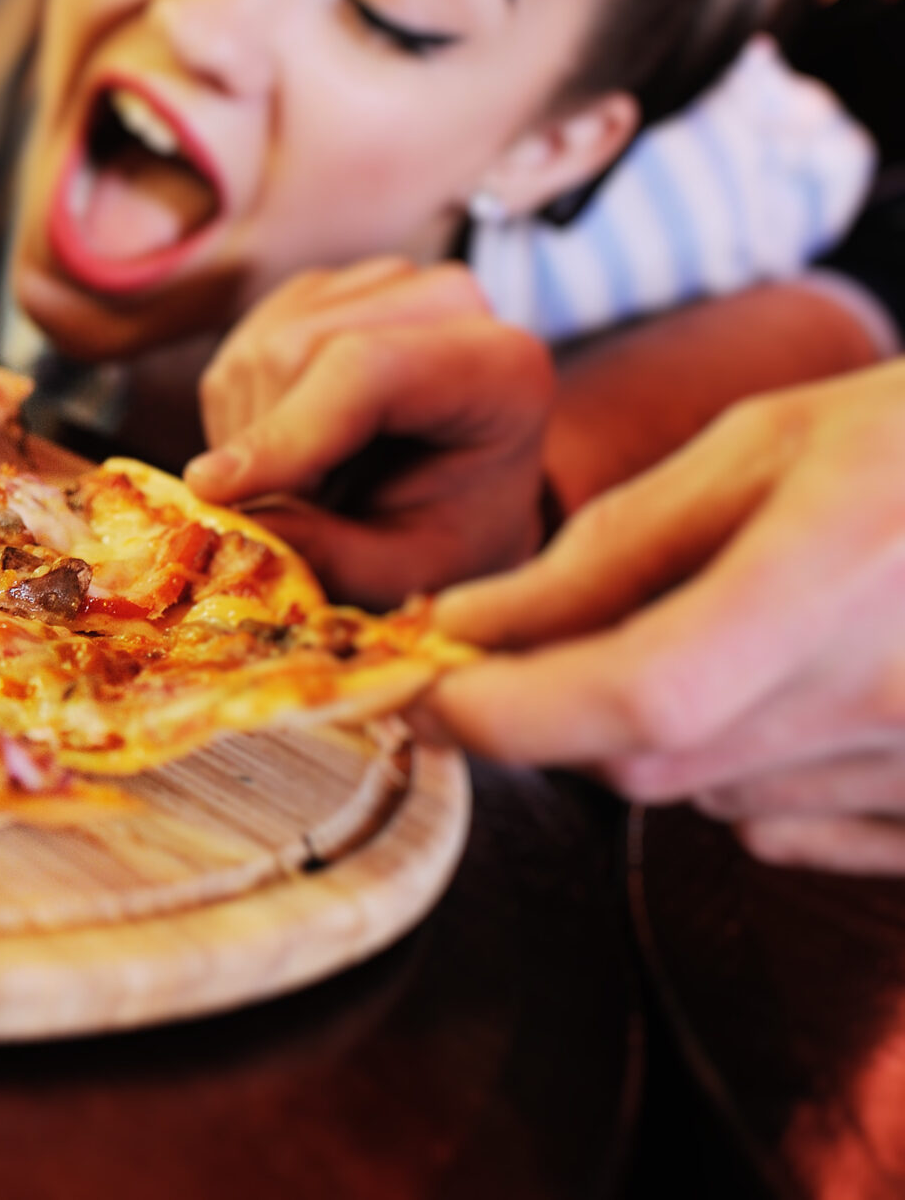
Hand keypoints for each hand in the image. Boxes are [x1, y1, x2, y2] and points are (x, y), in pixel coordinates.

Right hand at [182, 257, 554, 607]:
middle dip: (266, 444)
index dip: (284, 430)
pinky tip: (288, 452)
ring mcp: (374, 285)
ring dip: (249, 435)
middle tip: (287, 514)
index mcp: (498, 367)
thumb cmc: (451, 535)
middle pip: (296, 350)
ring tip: (303, 486)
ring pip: (258, 349)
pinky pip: (240, 355)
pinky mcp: (316, 294)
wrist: (463, 494)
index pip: (368, 369)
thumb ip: (335, 555)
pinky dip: (241, 418)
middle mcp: (441, 301)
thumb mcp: (411, 573)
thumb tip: (233, 514)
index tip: (213, 491)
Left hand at [429, 359, 904, 872]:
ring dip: (666, 733)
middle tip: (544, 639)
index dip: (506, 708)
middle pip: (648, 760)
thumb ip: (609, 552)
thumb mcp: (765, 450)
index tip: (421, 686)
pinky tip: (800, 686)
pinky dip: (751, 771)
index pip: (633, 696)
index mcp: (837, 575)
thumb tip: (465, 622)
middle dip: (563, 711)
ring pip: (710, 795)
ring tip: (733, 629)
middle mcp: (891, 696)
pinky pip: (793, 828)